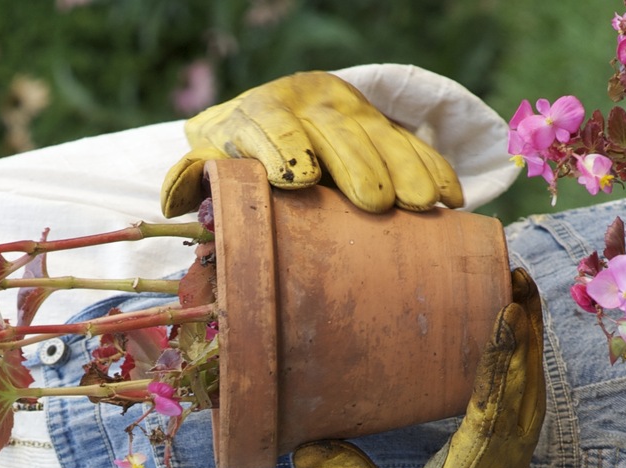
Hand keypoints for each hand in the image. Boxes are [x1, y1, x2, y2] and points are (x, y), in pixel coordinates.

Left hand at [160, 71, 464, 217]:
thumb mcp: (212, 158)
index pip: (268, 122)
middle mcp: (308, 104)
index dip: (283, 148)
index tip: (299, 180)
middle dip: (355, 164)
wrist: (271, 117)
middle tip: (373, 202)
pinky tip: (450, 196)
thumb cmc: (238, 153)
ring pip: (380, 134)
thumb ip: (194, 177)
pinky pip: (411, 142)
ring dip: (404, 170)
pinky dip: (432, 168)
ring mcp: (350, 111)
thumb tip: (175, 200)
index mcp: (259, 111)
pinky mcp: (382, 122)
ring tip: (422, 204)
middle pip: (332, 130)